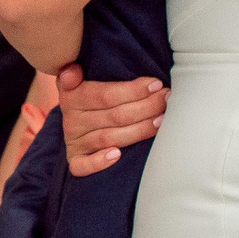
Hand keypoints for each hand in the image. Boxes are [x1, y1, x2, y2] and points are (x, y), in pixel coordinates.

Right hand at [56, 62, 165, 177]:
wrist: (79, 121)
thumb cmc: (92, 96)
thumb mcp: (83, 78)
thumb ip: (78, 72)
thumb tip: (73, 71)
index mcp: (72, 97)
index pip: (106, 95)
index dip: (134, 90)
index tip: (156, 84)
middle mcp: (72, 120)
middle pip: (114, 116)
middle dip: (146, 107)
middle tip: (166, 99)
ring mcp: (74, 142)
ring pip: (109, 138)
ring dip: (138, 131)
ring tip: (161, 121)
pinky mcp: (76, 160)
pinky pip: (83, 166)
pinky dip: (99, 162)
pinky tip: (117, 155)